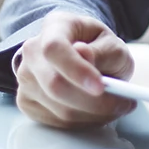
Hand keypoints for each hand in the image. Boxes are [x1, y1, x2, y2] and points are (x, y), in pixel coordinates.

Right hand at [14, 11, 135, 128]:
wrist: (84, 57)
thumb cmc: (99, 48)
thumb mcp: (112, 44)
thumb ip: (102, 51)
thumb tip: (84, 55)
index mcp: (55, 26)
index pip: (54, 48)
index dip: (76, 69)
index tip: (100, 86)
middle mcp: (32, 51)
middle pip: (54, 84)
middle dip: (93, 102)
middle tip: (123, 104)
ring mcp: (25, 78)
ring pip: (58, 109)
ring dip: (94, 115)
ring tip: (116, 107)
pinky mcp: (27, 102)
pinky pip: (56, 122)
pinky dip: (83, 122)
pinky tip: (98, 113)